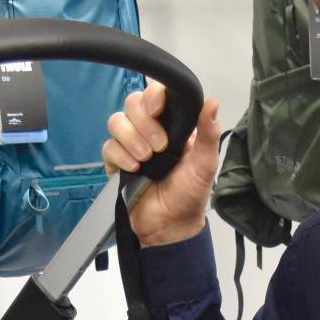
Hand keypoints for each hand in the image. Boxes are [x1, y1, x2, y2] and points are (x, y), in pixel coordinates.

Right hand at [103, 80, 220, 246]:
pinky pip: (108, 147)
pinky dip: (120, 155)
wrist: (171, 226)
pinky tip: (134, 169)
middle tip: (160, 147)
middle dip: (144, 122)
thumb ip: (208, 133)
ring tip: (146, 160)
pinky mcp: (116, 162)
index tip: (158, 108)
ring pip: (117, 121)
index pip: (156, 93)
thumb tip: (212, 101)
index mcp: (173, 123)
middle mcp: (149, 128)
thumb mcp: (205, 164)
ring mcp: (131, 144)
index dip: (154, 94)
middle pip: (133, 103)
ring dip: (131, 138)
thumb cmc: (190, 194)